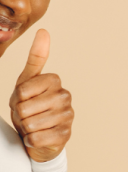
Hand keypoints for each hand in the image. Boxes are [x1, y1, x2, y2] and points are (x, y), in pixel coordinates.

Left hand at [9, 29, 73, 162]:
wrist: (38, 134)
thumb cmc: (31, 105)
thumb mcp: (27, 81)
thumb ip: (36, 57)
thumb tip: (43, 31)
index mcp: (55, 81)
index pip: (22, 91)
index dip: (17, 99)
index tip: (24, 100)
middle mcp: (65, 96)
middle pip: (25, 109)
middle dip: (20, 115)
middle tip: (28, 115)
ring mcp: (67, 116)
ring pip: (31, 125)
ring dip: (26, 128)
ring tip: (33, 125)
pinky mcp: (65, 135)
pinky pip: (37, 139)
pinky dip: (31, 141)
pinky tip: (38, 136)